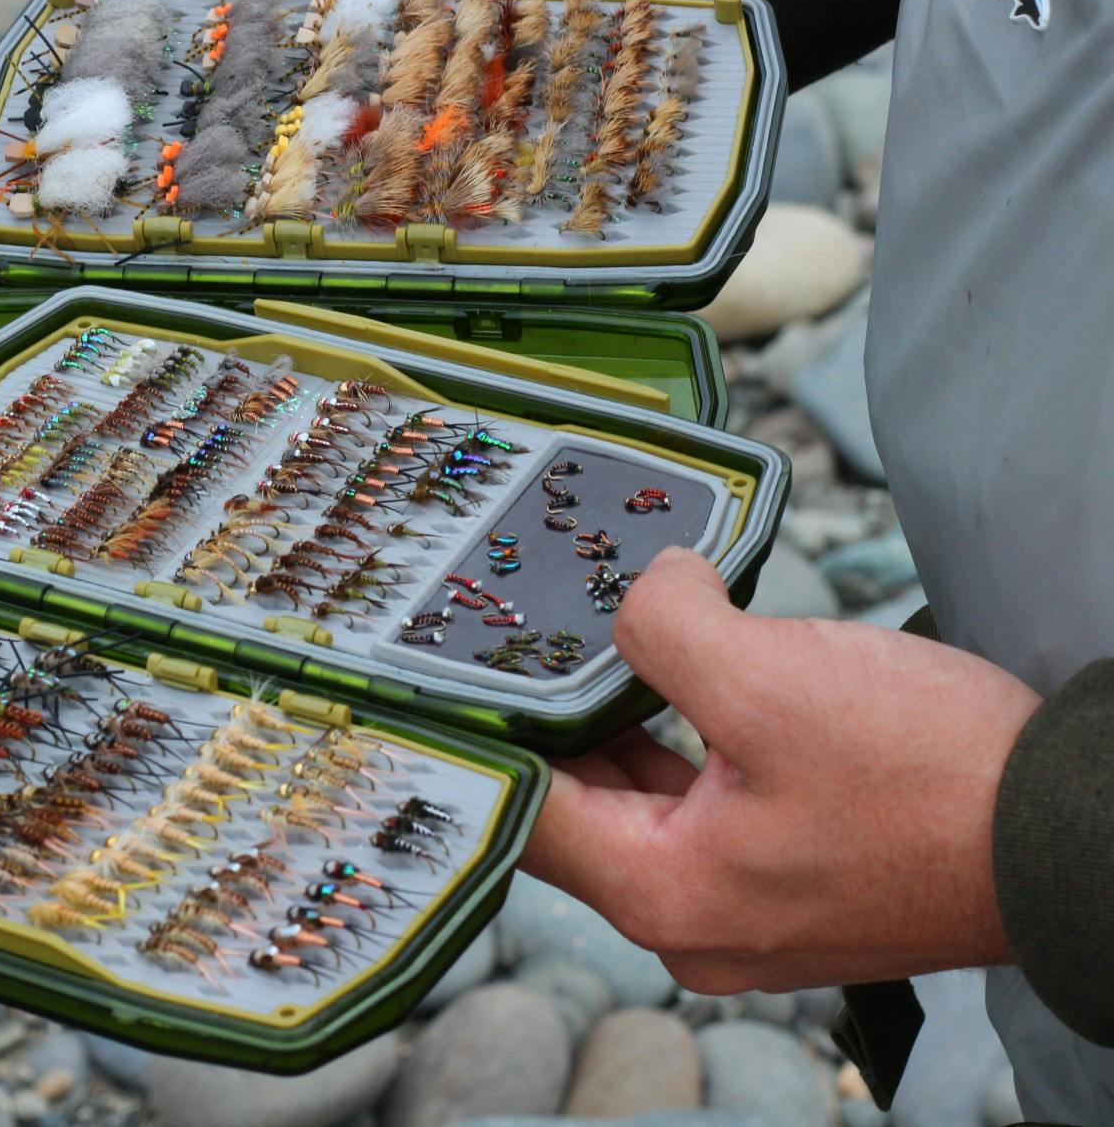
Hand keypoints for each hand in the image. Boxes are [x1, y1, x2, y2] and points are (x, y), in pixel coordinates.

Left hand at [520, 547, 1040, 993]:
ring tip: (612, 641)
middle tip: (537, 631)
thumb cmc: (933, 778)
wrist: (1073, 837)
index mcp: (661, 895)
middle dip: (564, 714)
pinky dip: (688, 749)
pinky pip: (706, 813)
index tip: (460, 664)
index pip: (524, 808)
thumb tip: (642, 588)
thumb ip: (665, 626)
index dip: (490, 725)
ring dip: (629, 726)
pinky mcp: (791, 886)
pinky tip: (688, 682)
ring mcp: (744, 913)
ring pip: (644, 807)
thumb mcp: (771, 677)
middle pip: (579, 808)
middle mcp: (690, 924)